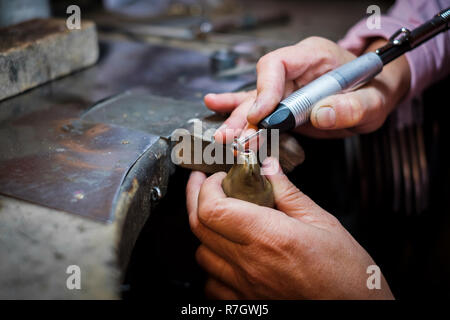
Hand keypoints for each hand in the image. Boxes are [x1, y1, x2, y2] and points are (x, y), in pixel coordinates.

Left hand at [186, 157, 393, 298]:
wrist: (354, 310)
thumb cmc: (346, 275)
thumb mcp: (322, 222)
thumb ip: (288, 193)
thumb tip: (269, 169)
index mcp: (269, 237)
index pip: (213, 208)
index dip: (206, 187)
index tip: (217, 177)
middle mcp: (251, 264)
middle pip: (200, 227)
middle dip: (196, 198)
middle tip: (204, 184)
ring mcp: (245, 286)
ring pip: (202, 254)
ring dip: (205, 231)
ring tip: (221, 218)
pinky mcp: (246, 302)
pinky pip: (212, 283)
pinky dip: (213, 264)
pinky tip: (228, 253)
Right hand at [206, 37, 409, 139]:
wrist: (375, 92)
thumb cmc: (374, 89)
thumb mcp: (374, 100)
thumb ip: (353, 106)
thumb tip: (321, 115)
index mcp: (313, 55)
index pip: (277, 64)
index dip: (265, 89)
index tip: (261, 115)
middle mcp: (294, 69)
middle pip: (259, 87)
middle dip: (245, 114)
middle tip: (232, 136)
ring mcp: (287, 86)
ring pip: (254, 101)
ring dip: (238, 121)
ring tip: (222, 135)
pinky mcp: (284, 103)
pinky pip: (258, 105)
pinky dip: (237, 109)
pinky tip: (215, 105)